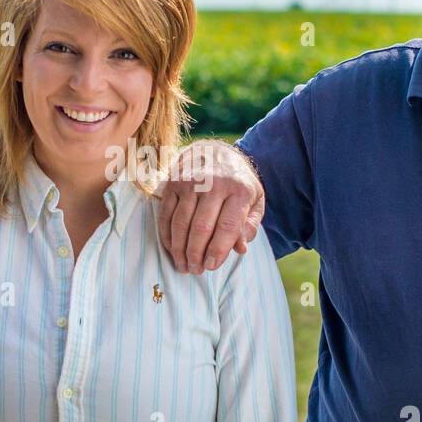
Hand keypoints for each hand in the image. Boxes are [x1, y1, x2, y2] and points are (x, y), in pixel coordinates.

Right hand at [158, 140, 264, 274]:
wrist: (215, 151)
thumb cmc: (238, 182)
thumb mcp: (254, 200)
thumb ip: (250, 225)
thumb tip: (240, 248)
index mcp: (239, 190)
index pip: (228, 226)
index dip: (218, 250)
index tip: (212, 266)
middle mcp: (214, 184)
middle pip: (201, 227)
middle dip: (196, 254)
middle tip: (195, 270)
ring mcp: (190, 182)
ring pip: (181, 223)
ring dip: (180, 249)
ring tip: (183, 266)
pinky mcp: (173, 183)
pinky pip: (166, 214)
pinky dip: (167, 235)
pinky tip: (171, 249)